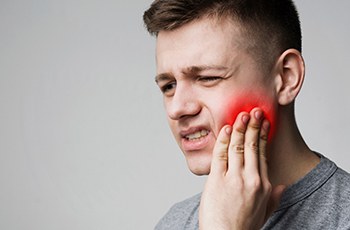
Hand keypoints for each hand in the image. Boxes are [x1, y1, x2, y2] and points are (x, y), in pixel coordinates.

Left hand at [199, 108, 284, 229]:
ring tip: (242, 115)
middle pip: (253, 146)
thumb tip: (282, 186)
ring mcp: (234, 178)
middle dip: (254, 126)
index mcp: (263, 185)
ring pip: (238, 146)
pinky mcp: (217, 180)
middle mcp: (251, 179)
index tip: (263, 123)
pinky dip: (224, 139)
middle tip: (254, 111)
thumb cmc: (242, 226)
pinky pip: (221, 154)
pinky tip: (227, 129)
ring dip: (240, 128)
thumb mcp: (264, 213)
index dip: (263, 136)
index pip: (263, 154)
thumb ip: (274, 198)